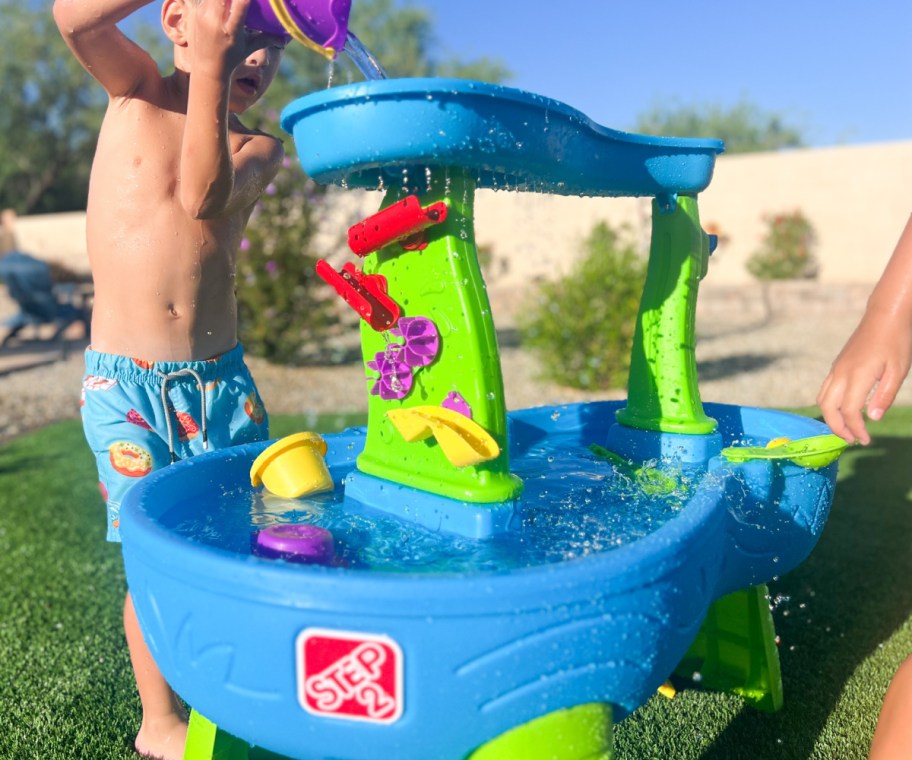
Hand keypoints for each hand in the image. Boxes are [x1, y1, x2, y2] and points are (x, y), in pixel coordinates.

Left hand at [188, 0, 265, 79]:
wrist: (206, 67)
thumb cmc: (232, 57)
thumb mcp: (250, 47)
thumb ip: (266, 37)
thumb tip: (285, 37)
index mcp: (232, 30)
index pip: (241, 4)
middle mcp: (215, 21)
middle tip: (237, 0)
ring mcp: (202, 15)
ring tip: (230, 4)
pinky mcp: (193, 10)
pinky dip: (215, 0)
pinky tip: (222, 5)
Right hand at [817, 313, 911, 444]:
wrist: (884, 315)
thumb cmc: (896, 341)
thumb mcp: (898, 370)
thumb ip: (885, 395)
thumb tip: (874, 418)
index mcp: (857, 376)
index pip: (850, 411)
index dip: (857, 429)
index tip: (866, 440)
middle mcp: (841, 374)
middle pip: (828, 408)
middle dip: (837, 427)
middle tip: (851, 439)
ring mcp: (836, 369)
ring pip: (823, 399)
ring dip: (831, 417)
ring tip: (846, 427)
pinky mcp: (837, 365)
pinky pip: (826, 389)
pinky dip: (831, 404)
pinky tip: (845, 408)